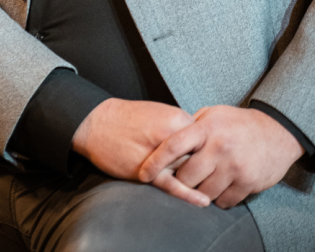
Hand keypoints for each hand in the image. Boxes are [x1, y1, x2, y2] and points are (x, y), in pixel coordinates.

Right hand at [72, 98, 209, 206]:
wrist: (98, 123)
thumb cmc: (128, 118)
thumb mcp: (160, 113)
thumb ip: (181, 127)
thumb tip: (199, 140)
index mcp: (178, 118)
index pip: (206, 138)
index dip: (210, 149)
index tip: (215, 156)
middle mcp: (173, 136)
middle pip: (201, 155)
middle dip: (208, 166)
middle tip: (216, 174)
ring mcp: (161, 154)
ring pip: (189, 171)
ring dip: (200, 180)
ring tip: (213, 189)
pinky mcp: (148, 171)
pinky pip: (173, 185)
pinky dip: (189, 195)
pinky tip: (202, 202)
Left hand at [138, 105, 303, 208]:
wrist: (277, 132)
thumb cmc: (239, 123)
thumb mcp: (214, 114)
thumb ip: (191, 125)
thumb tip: (165, 136)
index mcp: (207, 127)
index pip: (174, 145)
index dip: (155, 161)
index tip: (143, 173)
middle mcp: (219, 147)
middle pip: (187, 176)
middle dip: (180, 181)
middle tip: (181, 180)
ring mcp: (234, 166)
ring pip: (204, 193)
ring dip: (200, 192)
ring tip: (203, 181)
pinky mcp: (248, 183)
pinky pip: (223, 202)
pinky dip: (219, 199)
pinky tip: (220, 187)